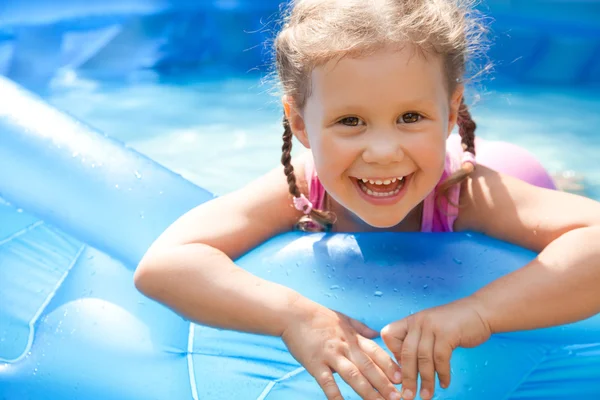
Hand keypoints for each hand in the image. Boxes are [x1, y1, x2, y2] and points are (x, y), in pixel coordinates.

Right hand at [282, 301, 402, 399]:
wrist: (293, 314)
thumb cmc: (318, 316)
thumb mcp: (343, 318)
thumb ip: (361, 327)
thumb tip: (376, 333)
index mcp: (353, 336)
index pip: (376, 353)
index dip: (390, 366)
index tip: (402, 378)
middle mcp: (345, 346)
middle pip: (368, 367)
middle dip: (384, 383)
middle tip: (398, 398)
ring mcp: (330, 355)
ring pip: (353, 376)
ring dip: (367, 392)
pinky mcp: (315, 363)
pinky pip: (327, 383)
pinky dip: (336, 395)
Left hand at [381, 297, 491, 399]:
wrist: (481, 311)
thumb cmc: (455, 324)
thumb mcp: (431, 328)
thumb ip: (418, 342)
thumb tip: (406, 367)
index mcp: (411, 320)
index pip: (389, 335)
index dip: (392, 353)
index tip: (402, 368)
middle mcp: (418, 321)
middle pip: (406, 352)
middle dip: (407, 377)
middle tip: (408, 395)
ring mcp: (433, 326)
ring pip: (423, 359)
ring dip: (426, 380)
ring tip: (427, 395)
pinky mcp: (448, 333)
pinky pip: (441, 358)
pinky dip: (443, 374)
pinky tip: (444, 383)